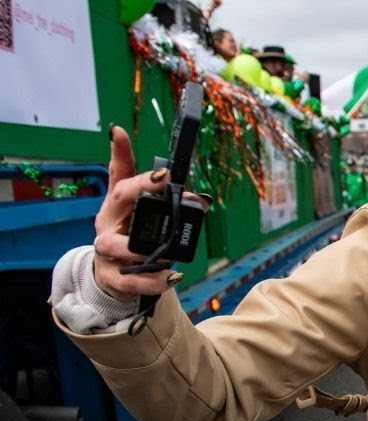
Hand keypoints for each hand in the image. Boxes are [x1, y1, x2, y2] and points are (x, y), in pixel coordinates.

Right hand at [93, 127, 208, 299]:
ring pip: (115, 244)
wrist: (115, 276)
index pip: (118, 174)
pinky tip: (170, 278)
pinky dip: (150, 280)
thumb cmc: (131, 239)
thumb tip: (202, 198)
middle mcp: (108, 222)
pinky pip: (128, 279)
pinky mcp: (111, 276)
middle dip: (140, 187)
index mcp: (117, 204)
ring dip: (140, 247)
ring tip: (167, 253)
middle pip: (118, 198)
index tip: (122, 133)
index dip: (119, 153)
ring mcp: (105, 250)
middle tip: (162, 179)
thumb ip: (171, 205)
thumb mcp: (145, 219)